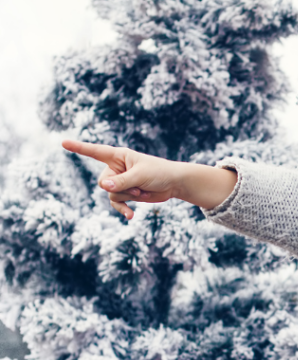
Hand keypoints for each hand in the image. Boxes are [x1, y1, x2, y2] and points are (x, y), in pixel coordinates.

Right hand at [62, 140, 236, 218]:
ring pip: (110, 194)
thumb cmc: (159, 173)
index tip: (63, 142)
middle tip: (139, 184)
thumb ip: (122, 181)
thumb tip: (104, 187)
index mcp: (118, 156)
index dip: (79, 148)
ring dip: (127, 196)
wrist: (173, 184)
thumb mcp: (141, 176)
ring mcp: (119, 181)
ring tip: (142, 191)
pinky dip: (123, 209)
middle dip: (121, 187)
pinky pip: (116, 203)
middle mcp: (115, 168)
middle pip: (103, 182)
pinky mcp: (125, 193)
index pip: (95, 151)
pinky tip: (130, 216)